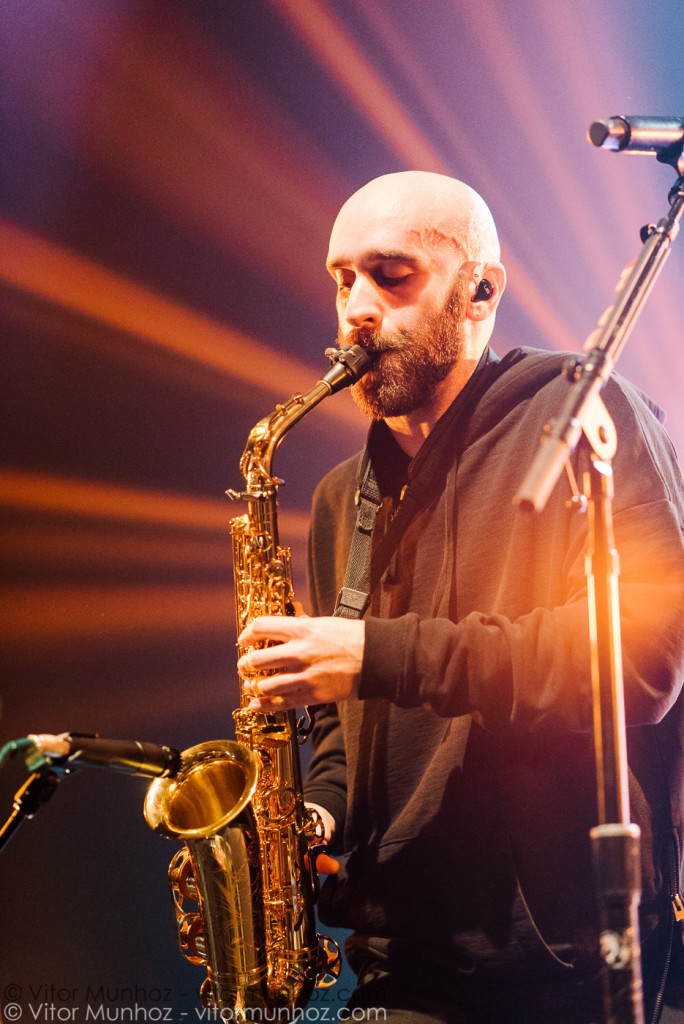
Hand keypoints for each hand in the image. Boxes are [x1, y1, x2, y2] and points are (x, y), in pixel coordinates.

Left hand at [237, 615, 364, 710]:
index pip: (262, 627)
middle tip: (244, 665)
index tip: (244, 639)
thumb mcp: (324, 623)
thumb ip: (301, 628)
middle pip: (257, 659)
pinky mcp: (313, 695)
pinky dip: (264, 705)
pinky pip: (282, 703)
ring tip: (251, 684)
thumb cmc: (353, 637)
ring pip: (265, 685)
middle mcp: (299, 652)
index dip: (247, 634)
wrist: (376, 658)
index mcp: (302, 630)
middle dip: (245, 664)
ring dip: (253, 686)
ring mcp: (305, 676)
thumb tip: (282, 630)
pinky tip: (256, 704)